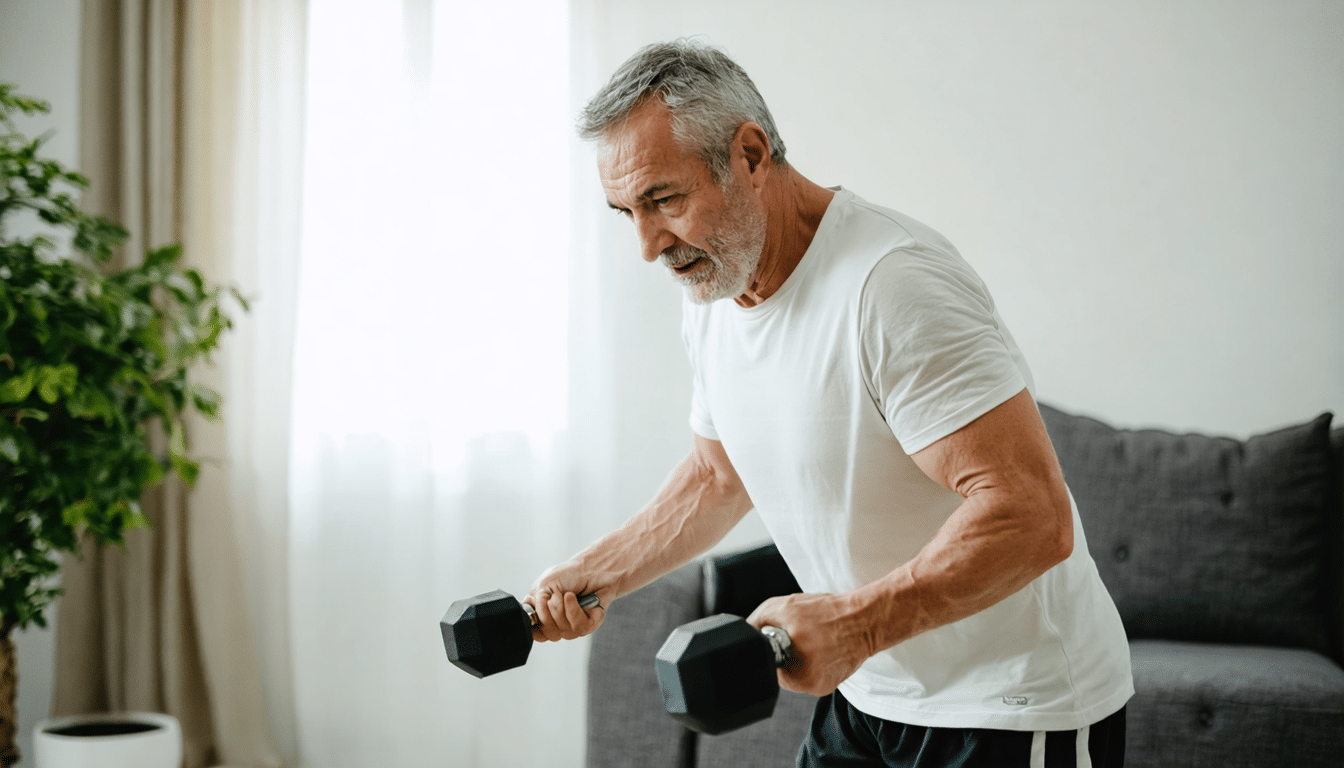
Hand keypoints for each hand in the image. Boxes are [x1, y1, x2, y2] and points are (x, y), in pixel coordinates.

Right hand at [525, 560, 612, 641]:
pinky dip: (574, 609)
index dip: (538, 626)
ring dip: (563, 608)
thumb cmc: (568, 574)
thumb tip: (540, 620)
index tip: (540, 610)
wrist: (592, 568)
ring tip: (568, 593)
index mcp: (543, 615)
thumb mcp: (543, 586)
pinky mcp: (588, 624)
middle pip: (550, 633)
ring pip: (564, 631)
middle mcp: (558, 623)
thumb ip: (537, 605)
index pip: (537, 634)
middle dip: (552, 611)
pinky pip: (579, 626)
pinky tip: (574, 597)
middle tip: (557, 594)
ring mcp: (573, 625)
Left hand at [746, 592, 875, 695]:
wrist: (865, 620)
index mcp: (795, 671)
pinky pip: (809, 674)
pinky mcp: (829, 685)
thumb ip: (758, 621)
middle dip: (784, 652)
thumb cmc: (826, 612)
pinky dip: (811, 661)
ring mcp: (820, 687)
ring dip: (797, 657)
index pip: (766, 665)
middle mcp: (808, 685)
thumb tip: (745, 632)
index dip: (770, 647)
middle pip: (780, 670)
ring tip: (811, 639)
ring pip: (794, 673)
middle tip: (798, 634)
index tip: (780, 636)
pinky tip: (820, 647)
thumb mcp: (784, 607)